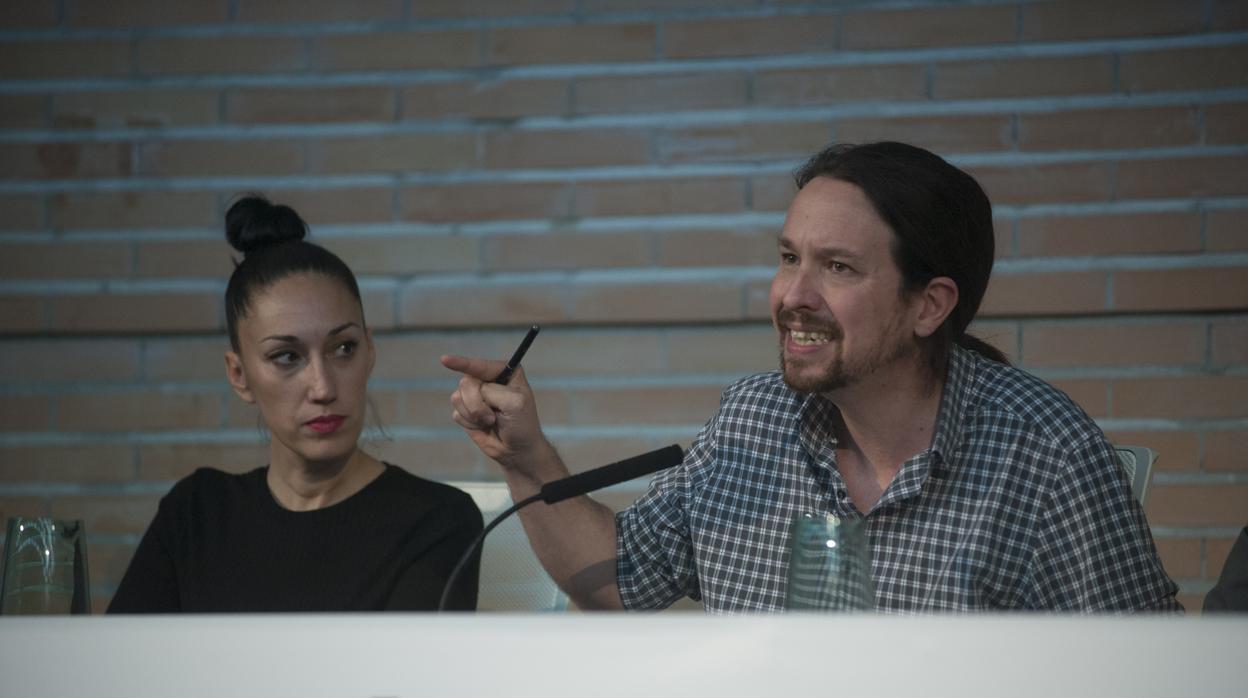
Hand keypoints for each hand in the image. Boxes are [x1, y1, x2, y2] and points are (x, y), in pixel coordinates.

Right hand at [441, 354, 551, 479]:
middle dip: (477, 404)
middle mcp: (488, 380)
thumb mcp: (514, 403)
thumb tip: (470, 390)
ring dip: (474, 414)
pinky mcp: (466, 410)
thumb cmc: (522, 424)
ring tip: (491, 421)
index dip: (461, 362)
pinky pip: (456, 412)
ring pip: (457, 397)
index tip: (444, 359)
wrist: (516, 450)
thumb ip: (491, 391)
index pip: (480, 365)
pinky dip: (469, 423)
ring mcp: (475, 395)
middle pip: (466, 382)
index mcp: (505, 372)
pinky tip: (482, 426)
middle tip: (493, 417)